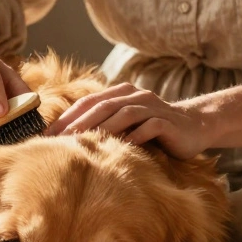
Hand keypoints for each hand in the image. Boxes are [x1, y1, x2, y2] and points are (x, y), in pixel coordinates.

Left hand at [45, 83, 213, 159]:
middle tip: (59, 140)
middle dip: (78, 122)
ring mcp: (152, 107)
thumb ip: (103, 126)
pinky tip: (120, 148)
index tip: (47, 135)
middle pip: (102, 106)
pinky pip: (149, 127)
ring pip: (123, 114)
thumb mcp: (125, 125)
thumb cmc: (152, 130)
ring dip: (102, 128)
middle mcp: (135, 96)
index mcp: (121, 93)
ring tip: (83, 142)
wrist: (194, 127)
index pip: (87, 102)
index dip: (67, 117)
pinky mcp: (167, 122)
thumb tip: (66, 142)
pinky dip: (134, 136)